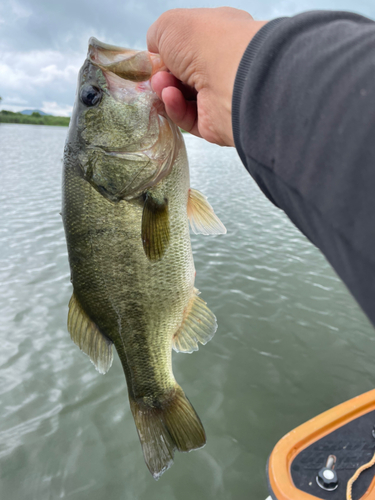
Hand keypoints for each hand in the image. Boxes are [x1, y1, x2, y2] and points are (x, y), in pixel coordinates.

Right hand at [147, 8, 266, 146]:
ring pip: (183, 97)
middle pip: (183, 75)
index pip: (189, 47)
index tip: (154, 58)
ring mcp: (220, 95)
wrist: (233, 75)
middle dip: (165, 75)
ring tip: (163, 86)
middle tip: (157, 75)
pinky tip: (171, 97)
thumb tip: (155, 51)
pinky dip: (176, 108)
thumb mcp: (170, 25)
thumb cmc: (207, 41)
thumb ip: (157, 36)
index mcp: (218, 37)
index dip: (168, 53)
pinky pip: (188, 117)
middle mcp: (221, 66)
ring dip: (167, 91)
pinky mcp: (215, 121)